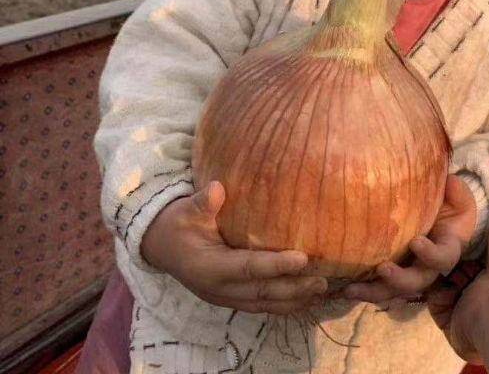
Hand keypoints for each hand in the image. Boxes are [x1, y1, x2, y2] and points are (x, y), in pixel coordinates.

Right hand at [140, 180, 327, 313]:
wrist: (161, 246)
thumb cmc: (178, 224)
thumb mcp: (186, 211)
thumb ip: (202, 203)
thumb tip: (215, 188)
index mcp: (209, 267)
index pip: (248, 267)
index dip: (275, 265)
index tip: (302, 258)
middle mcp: (219, 289)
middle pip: (262, 292)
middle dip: (294, 288)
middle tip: (323, 280)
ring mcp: (226, 298)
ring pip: (264, 305)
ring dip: (294, 301)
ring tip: (321, 291)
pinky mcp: (232, 299)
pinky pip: (261, 306)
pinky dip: (284, 305)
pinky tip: (306, 299)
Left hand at [342, 175, 476, 302]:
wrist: (442, 216)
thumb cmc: (450, 204)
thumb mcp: (457, 195)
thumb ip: (456, 190)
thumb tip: (450, 183)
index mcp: (447, 248)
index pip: (443, 258)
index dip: (431, 254)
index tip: (416, 242)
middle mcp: (428, 267)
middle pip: (416, 282)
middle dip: (399, 280)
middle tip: (382, 269)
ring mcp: (409, 272)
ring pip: (393, 291)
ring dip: (373, 292)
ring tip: (350, 290)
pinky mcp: (392, 273)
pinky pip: (378, 286)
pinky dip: (362, 289)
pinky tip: (343, 288)